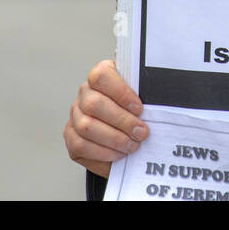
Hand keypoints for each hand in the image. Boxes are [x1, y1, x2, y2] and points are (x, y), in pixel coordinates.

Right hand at [63, 59, 149, 178]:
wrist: (127, 127)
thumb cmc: (136, 108)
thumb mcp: (143, 95)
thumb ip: (147, 94)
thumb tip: (157, 103)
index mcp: (102, 75)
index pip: (101, 76)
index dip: (121, 93)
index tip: (139, 108)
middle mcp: (85, 93)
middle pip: (94, 104)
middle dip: (122, 122)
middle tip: (141, 132)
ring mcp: (75, 114)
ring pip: (86, 127)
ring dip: (114, 139)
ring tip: (132, 145)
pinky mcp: (71, 136)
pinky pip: (80, 146)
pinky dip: (103, 153)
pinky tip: (119, 154)